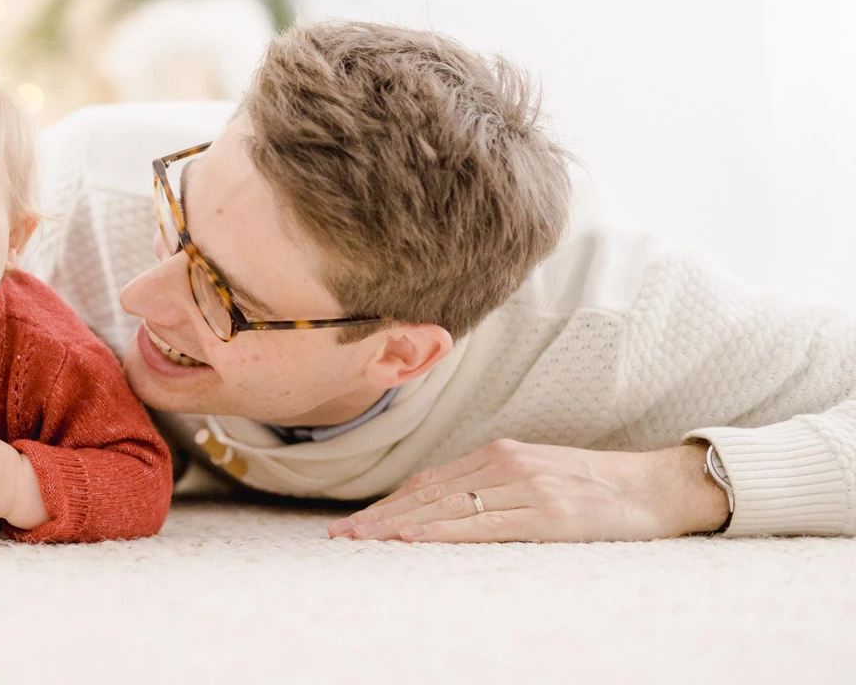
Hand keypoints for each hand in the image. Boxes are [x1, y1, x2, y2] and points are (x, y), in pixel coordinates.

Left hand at [327, 439, 729, 542]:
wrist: (655, 487)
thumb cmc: (594, 487)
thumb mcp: (536, 475)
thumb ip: (493, 486)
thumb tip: (445, 509)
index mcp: (498, 454)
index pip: (428, 483)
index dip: (388, 504)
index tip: (354, 523)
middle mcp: (504, 464)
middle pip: (427, 494)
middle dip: (380, 517)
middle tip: (340, 537)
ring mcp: (525, 486)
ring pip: (447, 509)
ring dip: (400, 527)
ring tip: (363, 541)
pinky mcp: (547, 512)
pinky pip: (484, 525)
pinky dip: (445, 533)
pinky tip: (415, 540)